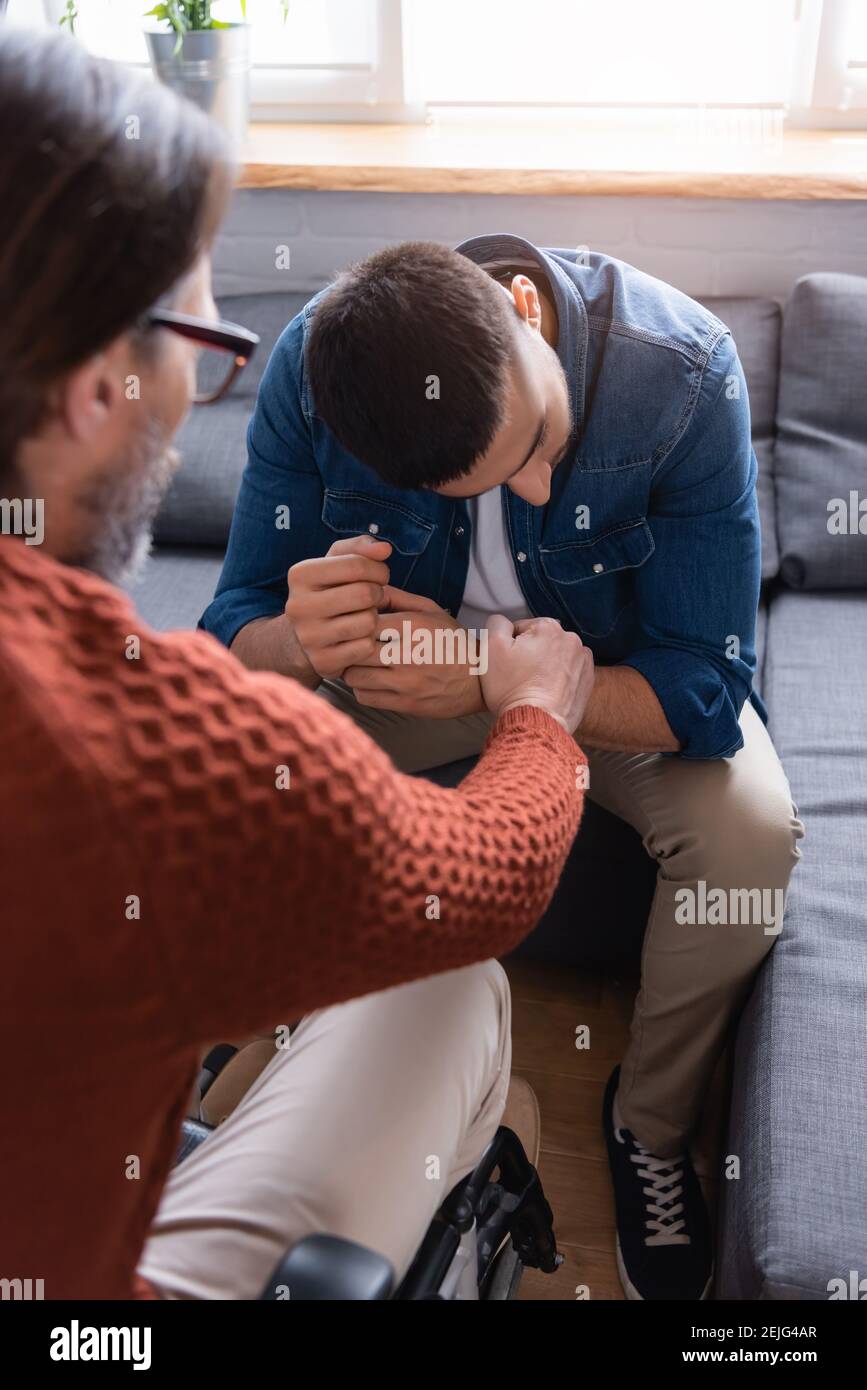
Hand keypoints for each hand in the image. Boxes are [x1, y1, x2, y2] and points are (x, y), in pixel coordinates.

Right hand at [284, 536, 391, 678]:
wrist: (304, 636)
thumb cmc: (327, 591)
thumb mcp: (335, 563)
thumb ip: (360, 548)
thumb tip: (385, 549)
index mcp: (300, 575)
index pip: (357, 565)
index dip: (378, 570)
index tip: (379, 576)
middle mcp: (298, 606)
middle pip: (365, 594)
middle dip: (377, 594)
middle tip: (373, 598)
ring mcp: (309, 637)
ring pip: (368, 621)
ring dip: (374, 618)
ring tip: (364, 615)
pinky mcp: (323, 662)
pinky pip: (366, 647)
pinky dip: (370, 640)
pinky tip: (359, 636)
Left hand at [342, 586, 485, 717]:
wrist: (481, 679)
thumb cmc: (453, 641)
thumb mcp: (431, 610)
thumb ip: (398, 597)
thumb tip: (367, 590)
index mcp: (414, 627)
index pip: (365, 621)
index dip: (354, 622)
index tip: (355, 624)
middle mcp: (407, 654)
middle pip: (355, 649)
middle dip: (349, 646)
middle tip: (350, 645)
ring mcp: (405, 682)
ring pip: (354, 676)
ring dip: (352, 669)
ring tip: (360, 664)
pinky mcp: (405, 704)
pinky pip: (365, 697)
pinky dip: (362, 689)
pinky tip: (371, 681)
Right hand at [480, 614, 594, 732]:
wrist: (537, 724)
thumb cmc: (511, 687)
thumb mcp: (491, 648)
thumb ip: (496, 623)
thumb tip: (503, 622)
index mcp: (548, 626)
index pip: (520, 629)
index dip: (508, 647)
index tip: (507, 665)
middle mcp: (571, 639)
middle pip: (539, 642)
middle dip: (529, 655)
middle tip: (518, 678)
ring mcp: (583, 661)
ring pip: (555, 657)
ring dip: (545, 666)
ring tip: (533, 687)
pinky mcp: (588, 681)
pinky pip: (568, 673)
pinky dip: (558, 679)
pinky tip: (547, 692)